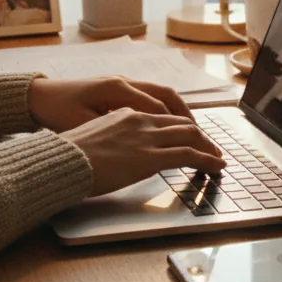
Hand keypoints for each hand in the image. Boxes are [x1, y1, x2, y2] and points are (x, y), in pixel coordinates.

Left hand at [28, 76, 191, 132]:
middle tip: (206, 141)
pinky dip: (166, 110)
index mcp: (118, 90)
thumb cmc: (56, 112)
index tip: (199, 148)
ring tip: (195, 133)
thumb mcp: (84, 126)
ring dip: (180, 113)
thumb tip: (145, 144)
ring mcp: (122, 83)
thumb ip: (115, 133)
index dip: (182, 130)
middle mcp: (124, 82)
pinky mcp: (118, 89)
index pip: (161, 110)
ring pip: (162, 95)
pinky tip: (170, 126)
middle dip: (189, 119)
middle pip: (168, 98)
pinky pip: (150, 97)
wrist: (37, 98)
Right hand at [61, 108, 225, 196]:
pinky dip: (208, 160)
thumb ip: (112, 140)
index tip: (188, 138)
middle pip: (182, 123)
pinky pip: (190, 155)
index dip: (180, 128)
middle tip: (211, 148)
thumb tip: (118, 153)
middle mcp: (140, 120)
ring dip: (209, 148)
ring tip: (218, 159)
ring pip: (191, 136)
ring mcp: (147, 137)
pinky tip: (217, 167)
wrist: (62, 160)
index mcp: (125, 113)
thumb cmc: (69, 154)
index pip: (162, 117)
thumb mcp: (92, 137)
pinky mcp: (152, 157)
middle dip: (200, 136)